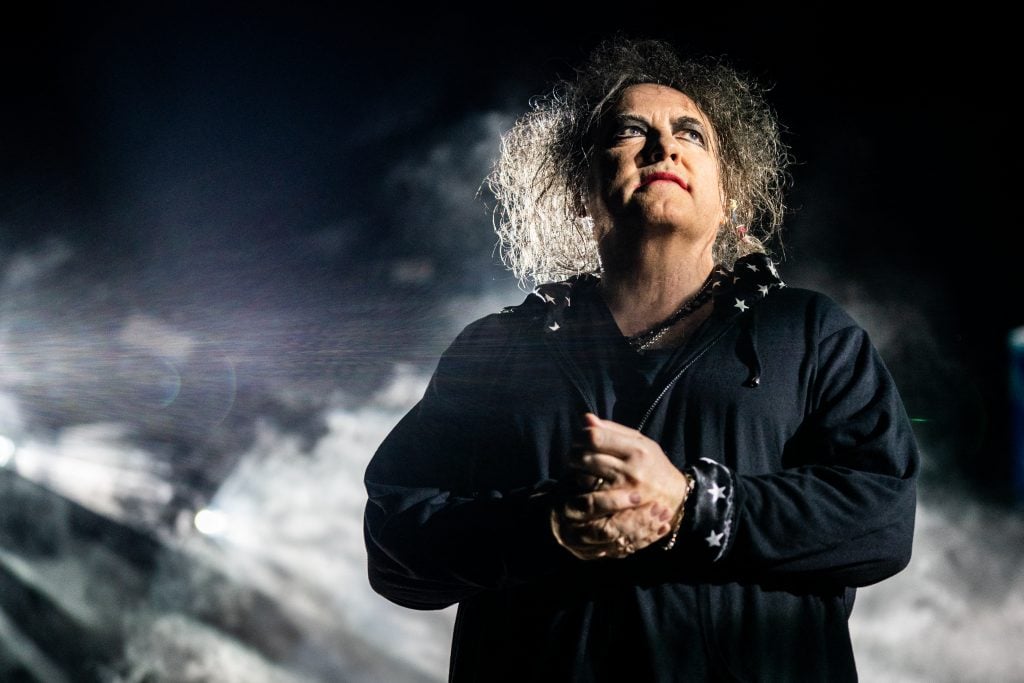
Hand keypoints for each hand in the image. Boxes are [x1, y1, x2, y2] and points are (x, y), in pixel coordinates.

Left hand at [551, 413, 690, 559]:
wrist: (675, 497)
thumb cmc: (653, 465)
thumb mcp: (640, 442)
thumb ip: (612, 430)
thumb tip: (585, 419)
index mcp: (636, 449)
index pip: (594, 437)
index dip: (581, 436)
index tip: (581, 439)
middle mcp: (631, 469)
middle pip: (585, 457)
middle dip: (575, 454)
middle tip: (576, 455)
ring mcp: (624, 491)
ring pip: (584, 477)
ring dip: (577, 472)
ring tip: (583, 470)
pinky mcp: (618, 508)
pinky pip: (589, 496)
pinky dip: (584, 489)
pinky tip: (588, 485)